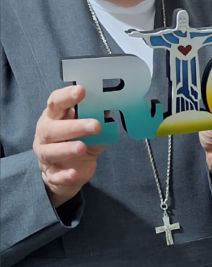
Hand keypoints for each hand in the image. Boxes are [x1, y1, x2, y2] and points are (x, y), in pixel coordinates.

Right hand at [33, 86, 104, 207]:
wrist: (66, 172)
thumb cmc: (77, 142)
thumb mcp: (89, 130)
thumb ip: (97, 119)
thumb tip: (110, 107)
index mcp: (55, 118)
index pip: (56, 103)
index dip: (67, 96)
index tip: (81, 91)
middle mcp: (46, 134)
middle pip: (52, 128)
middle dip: (73, 126)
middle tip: (95, 125)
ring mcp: (46, 155)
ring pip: (50, 151)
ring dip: (67, 149)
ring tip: (82, 147)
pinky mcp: (52, 174)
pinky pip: (56, 175)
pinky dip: (65, 175)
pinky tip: (74, 173)